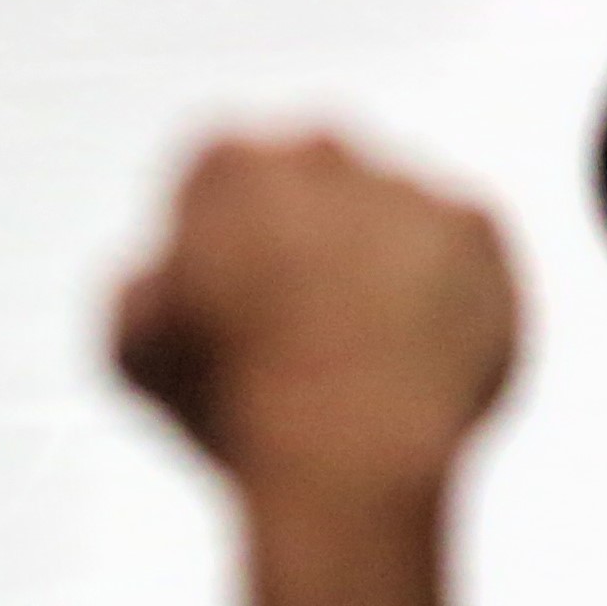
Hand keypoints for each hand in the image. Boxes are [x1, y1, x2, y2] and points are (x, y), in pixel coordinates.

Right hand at [112, 133, 520, 502]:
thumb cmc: (236, 409)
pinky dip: (450, 288)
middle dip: (306, 237)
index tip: (234, 305)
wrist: (350, 458)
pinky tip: (422, 349)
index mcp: (225, 161)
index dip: (222, 246)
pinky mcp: (473, 225)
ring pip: (386, 215)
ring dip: (379, 261)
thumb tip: (167, 275)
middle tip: (307, 325)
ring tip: (370, 353)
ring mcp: (400, 184)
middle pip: (309, 183)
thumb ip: (143, 287)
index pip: (220, 179)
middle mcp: (316, 147)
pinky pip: (461, 247)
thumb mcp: (133, 349)